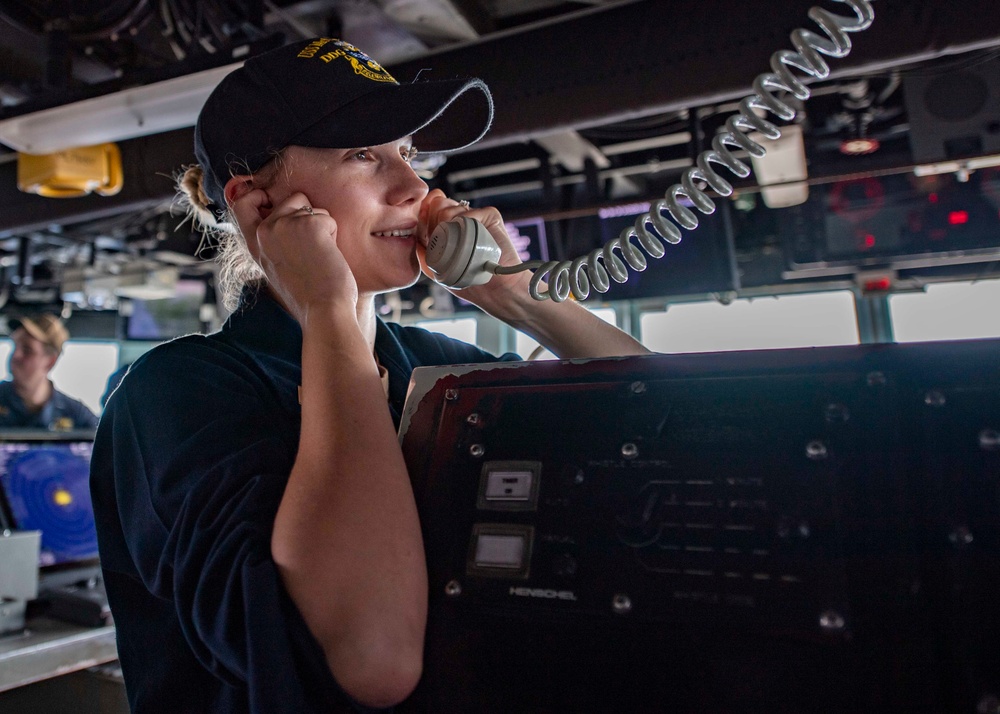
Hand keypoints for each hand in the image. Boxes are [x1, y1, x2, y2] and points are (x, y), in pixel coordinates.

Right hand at [230, 189, 357, 326]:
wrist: (323, 311)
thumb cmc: (308, 296)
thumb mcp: (277, 267)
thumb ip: (274, 243)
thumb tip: (284, 218)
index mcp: (254, 244)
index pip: (242, 204)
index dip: (257, 195)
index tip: (271, 200)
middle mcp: (265, 231)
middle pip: (290, 199)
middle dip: (308, 216)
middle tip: (312, 249)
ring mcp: (285, 225)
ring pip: (310, 207)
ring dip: (321, 225)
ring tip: (319, 255)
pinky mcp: (309, 224)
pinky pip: (327, 218)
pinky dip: (334, 234)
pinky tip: (328, 256)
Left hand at [417, 190, 530, 302]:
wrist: (494, 289)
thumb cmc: (466, 281)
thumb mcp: (434, 267)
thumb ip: (422, 248)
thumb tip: (414, 228)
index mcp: (447, 225)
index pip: (428, 209)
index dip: (423, 220)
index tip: (427, 239)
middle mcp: (461, 217)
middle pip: (436, 204)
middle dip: (432, 223)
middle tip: (443, 244)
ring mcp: (475, 215)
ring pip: (449, 207)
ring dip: (447, 227)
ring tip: (458, 246)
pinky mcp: (489, 216)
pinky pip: (469, 212)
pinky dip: (466, 225)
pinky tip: (471, 241)